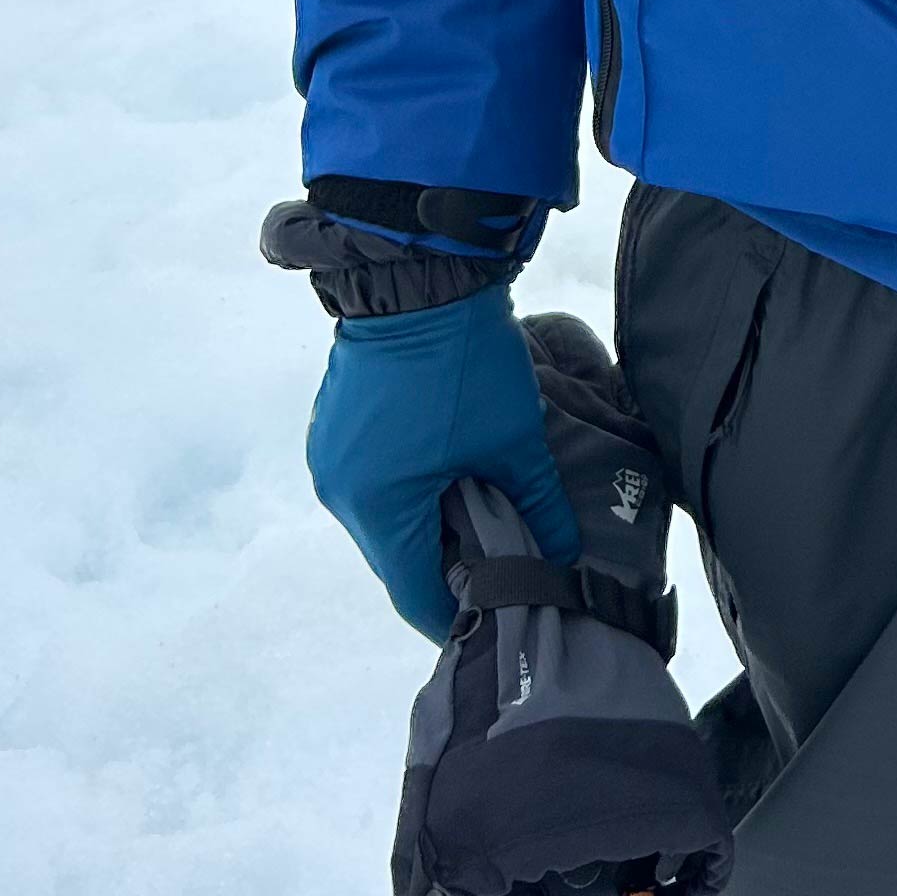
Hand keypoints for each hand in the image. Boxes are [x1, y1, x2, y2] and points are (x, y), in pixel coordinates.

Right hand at [307, 285, 582, 638]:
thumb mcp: (513, 438)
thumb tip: (565, 552)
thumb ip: (539, 504)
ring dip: (427, 522)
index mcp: (377, 508)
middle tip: (498, 567)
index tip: (495, 619)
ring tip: (482, 520)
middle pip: (397, 556)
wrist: (420, 276)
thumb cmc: (465, 363)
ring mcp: (331, 458)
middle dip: (447, 564)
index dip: (457, 610)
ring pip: (385, 518)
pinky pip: (374, 482)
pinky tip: (451, 476)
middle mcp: (341, 493)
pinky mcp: (335, 428)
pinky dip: (409, 490)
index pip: (414, 591)